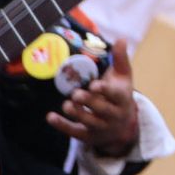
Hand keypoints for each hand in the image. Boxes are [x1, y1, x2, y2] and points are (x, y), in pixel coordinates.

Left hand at [48, 39, 137, 156]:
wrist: (123, 128)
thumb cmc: (120, 96)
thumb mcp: (124, 79)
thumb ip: (120, 59)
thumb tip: (120, 38)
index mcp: (122, 99)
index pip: (115, 95)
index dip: (105, 91)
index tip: (95, 85)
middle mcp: (113, 115)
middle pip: (101, 110)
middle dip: (89, 102)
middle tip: (76, 94)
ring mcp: (101, 127)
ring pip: (89, 121)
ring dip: (76, 113)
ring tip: (66, 104)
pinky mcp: (88, 136)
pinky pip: (74, 132)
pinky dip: (62, 125)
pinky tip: (50, 117)